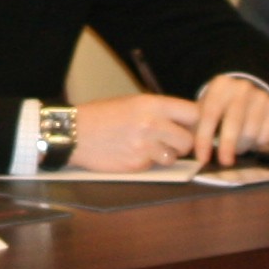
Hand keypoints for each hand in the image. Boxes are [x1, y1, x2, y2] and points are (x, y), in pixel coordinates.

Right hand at [69, 94, 201, 170]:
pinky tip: (133, 154)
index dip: (194, 121)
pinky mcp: (136, 165)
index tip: (190, 125)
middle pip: (188, 140)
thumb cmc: (102, 115)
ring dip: (166, 155)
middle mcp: (151, 124)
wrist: (74, 133)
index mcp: (151, 104)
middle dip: (182, 143)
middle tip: (171, 141)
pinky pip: (154, 166)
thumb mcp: (132, 102)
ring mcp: (144, 147)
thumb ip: (159, 111)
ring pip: (174, 156)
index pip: (193, 113)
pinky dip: (148, 163)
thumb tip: (185, 121)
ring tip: (149, 147)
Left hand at [189, 75, 268, 166]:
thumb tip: (186, 149)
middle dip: (227, 145)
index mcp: (220, 85)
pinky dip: (259, 143)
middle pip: (234, 121)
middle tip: (224, 162)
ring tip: (238, 147)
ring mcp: (260, 95)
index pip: (210, 114)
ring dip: (243, 146)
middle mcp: (241, 87)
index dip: (204, 138)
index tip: (202, 158)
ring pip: (251, 130)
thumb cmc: (221, 110)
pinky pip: (267, 133)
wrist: (248, 97)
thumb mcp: (205, 110)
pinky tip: (252, 140)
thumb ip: (196, 126)